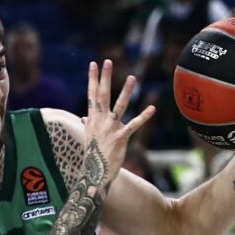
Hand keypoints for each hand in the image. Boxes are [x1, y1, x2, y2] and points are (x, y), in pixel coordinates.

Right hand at [82, 60, 154, 189]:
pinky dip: (143, 116)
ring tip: (132, 77)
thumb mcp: (88, 136)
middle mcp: (99, 121)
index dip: (92, 79)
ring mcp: (110, 129)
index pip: (91, 94)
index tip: (93, 64)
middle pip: (101, 95)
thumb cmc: (93, 154)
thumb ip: (87, 124)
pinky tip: (152, 108)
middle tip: (107, 61)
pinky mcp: (121, 138)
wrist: (95, 172)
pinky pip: (134, 125)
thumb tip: (83, 117)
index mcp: (92, 119)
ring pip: (119, 106)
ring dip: (126, 91)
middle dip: (104, 77)